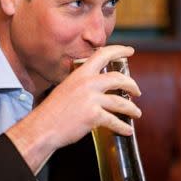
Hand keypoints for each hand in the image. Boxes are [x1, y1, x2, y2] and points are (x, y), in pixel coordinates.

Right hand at [6, 45, 141, 173]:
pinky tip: (127, 130)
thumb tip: (96, 88)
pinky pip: (114, 121)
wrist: (43, 126)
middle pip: (118, 79)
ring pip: (121, 102)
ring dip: (132, 109)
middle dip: (132, 85)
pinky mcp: (94, 115)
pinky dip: (123, 127)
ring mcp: (91, 99)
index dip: (119, 51)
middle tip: (137, 91)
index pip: (103, 55)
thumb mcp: (66, 88)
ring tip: (136, 113)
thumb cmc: (53, 111)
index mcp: (80, 74)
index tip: (130, 51)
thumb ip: (81, 85)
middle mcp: (87, 83)